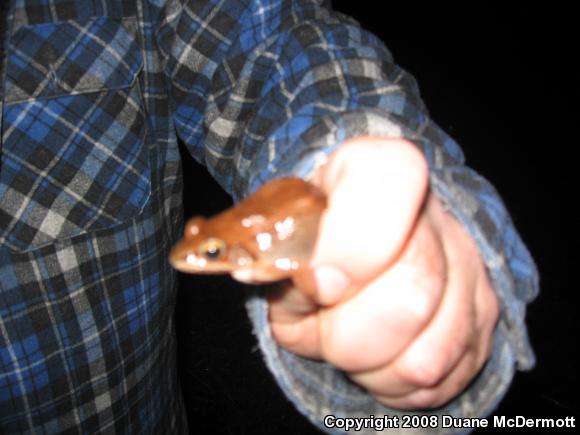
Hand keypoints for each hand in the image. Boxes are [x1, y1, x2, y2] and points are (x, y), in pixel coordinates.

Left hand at [267, 137, 498, 408]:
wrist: (362, 247)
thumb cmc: (315, 242)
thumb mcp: (284, 241)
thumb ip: (286, 259)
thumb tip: (308, 286)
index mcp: (377, 170)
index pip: (386, 181)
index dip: (351, 246)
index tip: (319, 283)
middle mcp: (438, 215)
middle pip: (411, 297)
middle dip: (345, 336)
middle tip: (325, 321)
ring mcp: (470, 270)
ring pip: (425, 359)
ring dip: (369, 368)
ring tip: (350, 340)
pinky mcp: (484, 321)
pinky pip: (438, 383)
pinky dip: (394, 385)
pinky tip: (378, 353)